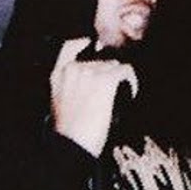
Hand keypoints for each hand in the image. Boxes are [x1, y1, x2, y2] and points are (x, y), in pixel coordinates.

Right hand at [49, 37, 139, 157]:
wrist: (71, 146)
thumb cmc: (69, 132)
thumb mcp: (61, 103)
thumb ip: (72, 86)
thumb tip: (93, 80)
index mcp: (58, 74)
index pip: (71, 46)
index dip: (85, 43)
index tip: (94, 45)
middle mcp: (73, 69)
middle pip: (99, 59)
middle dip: (106, 73)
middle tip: (111, 92)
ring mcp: (89, 72)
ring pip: (113, 65)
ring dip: (118, 78)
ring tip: (119, 95)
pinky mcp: (105, 80)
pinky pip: (126, 70)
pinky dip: (131, 80)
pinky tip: (131, 91)